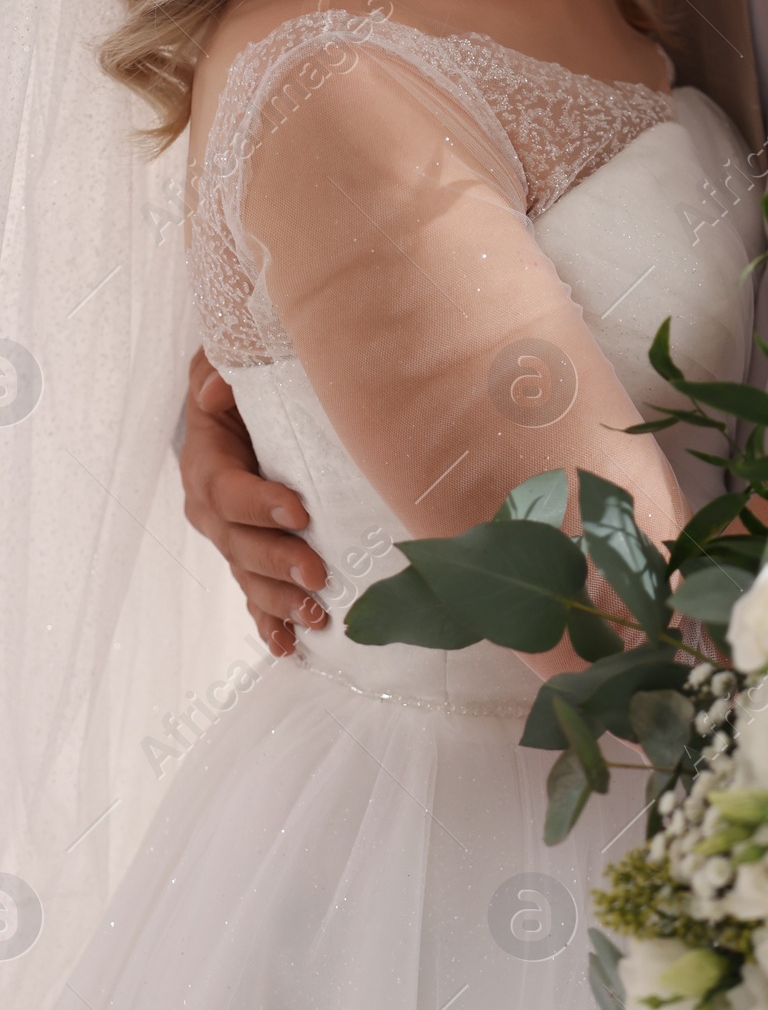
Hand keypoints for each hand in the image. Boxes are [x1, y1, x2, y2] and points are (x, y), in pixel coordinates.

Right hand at [179, 348, 325, 655]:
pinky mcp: (253, 556)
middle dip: (277, 563)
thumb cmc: (246, 381)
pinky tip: (289, 647)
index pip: (227, 489)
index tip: (300, 511)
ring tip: (316, 617)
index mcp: (207, 462)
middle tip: (317, 575)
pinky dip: (270, 622)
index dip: (259, 503)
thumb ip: (220, 372)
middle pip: (238, 544)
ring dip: (280, 602)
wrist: (251, 403)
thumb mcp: (227, 361)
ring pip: (249, 577)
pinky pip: (255, 596)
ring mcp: (232, 537)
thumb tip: (219, 390)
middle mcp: (213, 509)